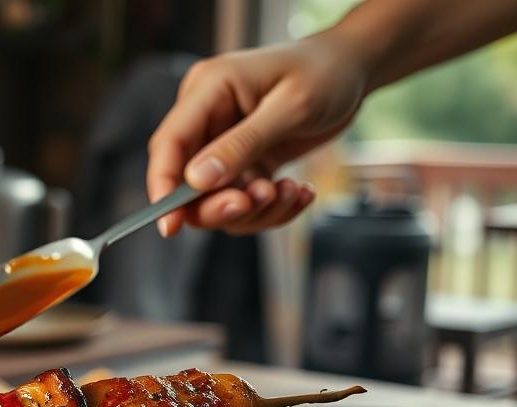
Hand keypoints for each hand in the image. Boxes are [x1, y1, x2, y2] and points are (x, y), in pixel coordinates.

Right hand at [148, 30, 368, 235]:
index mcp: (208, 90)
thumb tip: (197, 180)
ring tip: (290, 191)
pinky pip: (245, 200)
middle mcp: (208, 118)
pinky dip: (270, 207)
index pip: (168, 144)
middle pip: (187, 181)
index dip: (163, 187)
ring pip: (218, 199)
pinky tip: (298, 191)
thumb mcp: (290, 107)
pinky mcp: (245, 161)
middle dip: (218, 205)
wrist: (353, 70)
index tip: (170, 225)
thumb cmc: (325, 73)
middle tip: (253, 203)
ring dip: (254, 209)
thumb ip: (242, 144)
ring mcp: (225, 143)